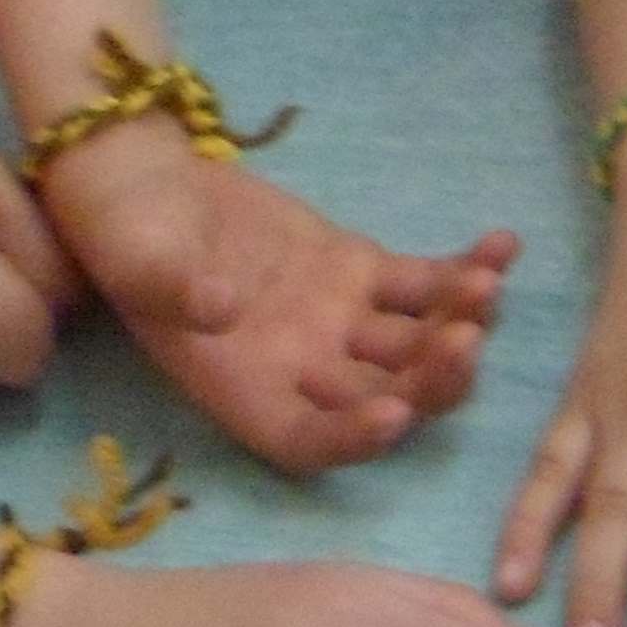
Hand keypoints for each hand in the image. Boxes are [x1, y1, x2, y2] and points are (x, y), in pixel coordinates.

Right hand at [36, 124, 513, 476]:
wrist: (146, 183)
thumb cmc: (124, 233)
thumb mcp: (135, 260)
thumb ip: (171, 289)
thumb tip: (217, 307)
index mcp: (244, 394)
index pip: (310, 443)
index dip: (355, 439)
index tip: (393, 413)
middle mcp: (303, 372)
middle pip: (384, 399)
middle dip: (429, 381)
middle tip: (463, 341)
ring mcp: (341, 325)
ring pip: (417, 344)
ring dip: (459, 325)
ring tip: (487, 285)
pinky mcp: (363, 274)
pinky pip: (425, 283)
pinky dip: (465, 270)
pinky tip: (502, 244)